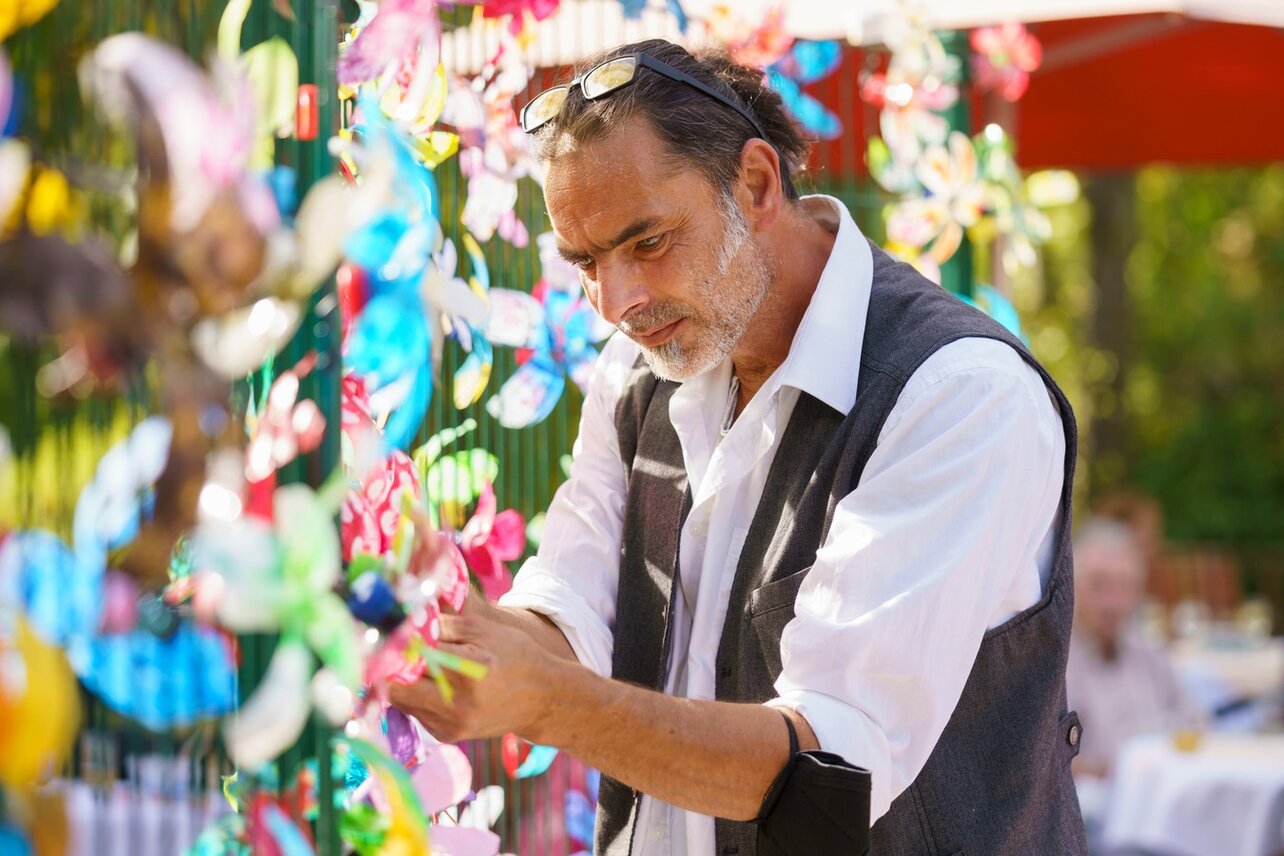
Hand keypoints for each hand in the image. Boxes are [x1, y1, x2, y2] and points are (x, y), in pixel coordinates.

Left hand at [386, 612, 555, 743]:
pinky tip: (431, 681)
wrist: (541, 699)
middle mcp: (456, 704)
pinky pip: (414, 711)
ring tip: (414, 662)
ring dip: (401, 679)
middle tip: (392, 648)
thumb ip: (441, 624)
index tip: (388, 631)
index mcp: (468, 671)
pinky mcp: (447, 735)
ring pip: (400, 699)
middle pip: (396, 684)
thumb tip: (404, 622)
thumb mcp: (483, 629)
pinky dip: (415, 694)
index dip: (396, 642)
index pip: (413, 655)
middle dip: (391, 664)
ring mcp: (450, 724)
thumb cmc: (514, 655)